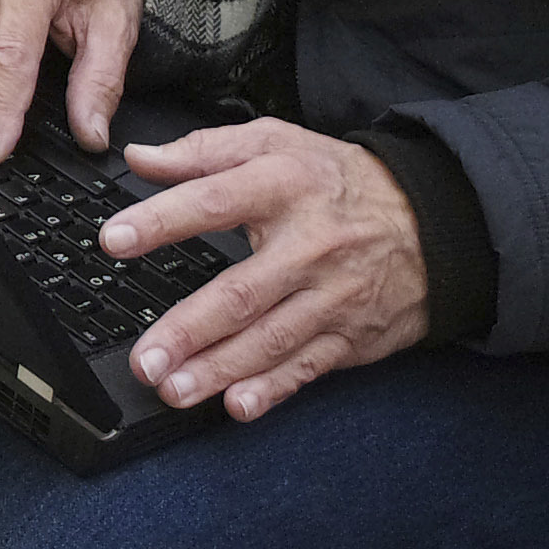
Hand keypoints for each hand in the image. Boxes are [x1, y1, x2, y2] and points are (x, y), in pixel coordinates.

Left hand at [97, 120, 430, 419]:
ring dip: (218, 369)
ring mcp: (332, 297)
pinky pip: (306, 368)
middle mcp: (309, 246)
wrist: (434, 224)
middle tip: (146, 357)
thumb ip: (205, 150)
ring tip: (173, 387)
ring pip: (269, 339)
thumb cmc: (340, 182)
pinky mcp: (349, 336)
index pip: (214, 200)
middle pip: (241, 291)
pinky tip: (238, 406)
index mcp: (284, 187)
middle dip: (188, 329)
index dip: (162, 220)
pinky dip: (272, 390)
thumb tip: (142, 158)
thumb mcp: (278, 142)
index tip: (114, 239)